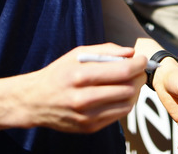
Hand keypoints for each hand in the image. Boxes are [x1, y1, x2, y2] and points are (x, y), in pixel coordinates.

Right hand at [4, 43, 146, 133]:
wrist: (35, 101)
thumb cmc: (59, 73)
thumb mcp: (77, 54)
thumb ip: (105, 51)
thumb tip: (131, 52)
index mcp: (80, 76)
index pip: (122, 71)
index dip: (138, 65)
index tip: (142, 60)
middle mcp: (83, 98)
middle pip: (127, 89)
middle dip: (138, 77)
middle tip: (138, 70)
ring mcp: (87, 116)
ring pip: (126, 104)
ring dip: (134, 91)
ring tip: (130, 82)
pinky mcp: (89, 128)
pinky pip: (118, 115)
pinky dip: (124, 103)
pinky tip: (118, 94)